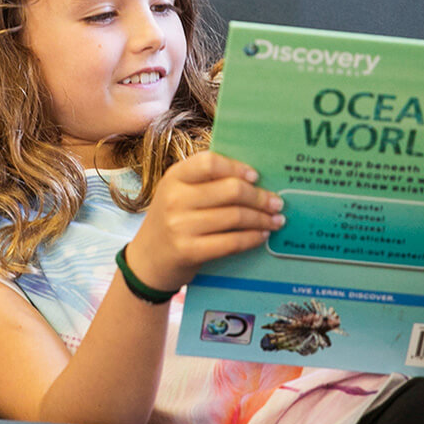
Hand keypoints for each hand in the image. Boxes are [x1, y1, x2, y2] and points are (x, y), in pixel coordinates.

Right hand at [122, 151, 284, 293]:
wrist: (147, 260)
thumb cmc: (171, 222)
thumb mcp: (178, 194)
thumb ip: (205, 183)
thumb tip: (252, 179)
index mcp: (174, 177)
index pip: (210, 162)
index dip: (237, 168)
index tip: (256, 177)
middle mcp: (174, 198)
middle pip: (230, 190)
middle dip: (260, 197)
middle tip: (276, 202)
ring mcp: (180, 226)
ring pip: (235, 216)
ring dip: (262, 219)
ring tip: (276, 220)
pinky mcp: (188, 251)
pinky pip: (231, 242)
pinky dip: (252, 238)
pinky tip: (262, 235)